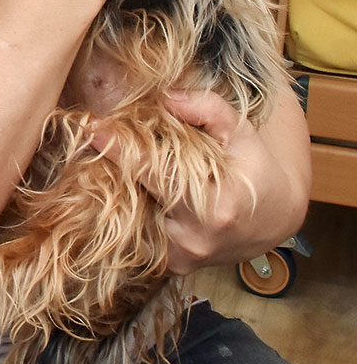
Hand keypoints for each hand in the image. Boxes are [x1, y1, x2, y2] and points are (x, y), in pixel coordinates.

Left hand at [91, 85, 310, 274]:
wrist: (274, 220)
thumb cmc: (257, 169)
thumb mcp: (242, 132)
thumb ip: (207, 109)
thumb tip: (166, 97)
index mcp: (215, 206)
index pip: (153, 170)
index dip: (118, 147)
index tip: (89, 127)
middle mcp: (195, 238)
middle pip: (136, 196)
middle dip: (114, 167)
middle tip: (96, 137)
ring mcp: (183, 258)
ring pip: (133, 219)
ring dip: (120, 191)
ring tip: (110, 162)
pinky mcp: (176, 267)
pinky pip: (142, 236)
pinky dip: (133, 211)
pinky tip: (130, 188)